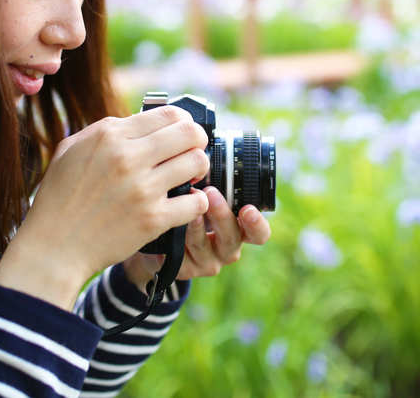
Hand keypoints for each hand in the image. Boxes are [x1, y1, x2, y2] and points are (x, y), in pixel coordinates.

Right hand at [0, 106, 209, 309]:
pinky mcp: (152, 219)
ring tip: (189, 178)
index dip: (184, 122)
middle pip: (190, 133)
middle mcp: (128, 157)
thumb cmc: (60, 198)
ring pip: (198, 163)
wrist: (53, 247)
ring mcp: (142, 188)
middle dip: (198, 141)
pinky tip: (186, 204)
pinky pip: (196, 202)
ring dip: (199, 170)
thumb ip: (106, 130)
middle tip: (192, 153)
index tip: (183, 134)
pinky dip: (197, 202)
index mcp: (110, 135)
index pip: (169, 113)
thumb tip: (140, 121)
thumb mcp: (72, 149)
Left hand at [122, 186, 270, 292]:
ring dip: (195, 224)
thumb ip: (214, 182)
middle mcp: (227, 247)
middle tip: (211, 195)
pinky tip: (171, 223)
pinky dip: (177, 236)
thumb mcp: (205, 195)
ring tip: (186, 204)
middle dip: (222, 215)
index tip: (249, 209)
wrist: (161, 241)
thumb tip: (208, 150)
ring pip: (204, 246)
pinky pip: (182, 255)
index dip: (257, 223)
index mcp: (239, 229)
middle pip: (233, 237)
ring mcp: (206, 260)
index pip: (258, 233)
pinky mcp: (184, 270)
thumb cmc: (188, 208)